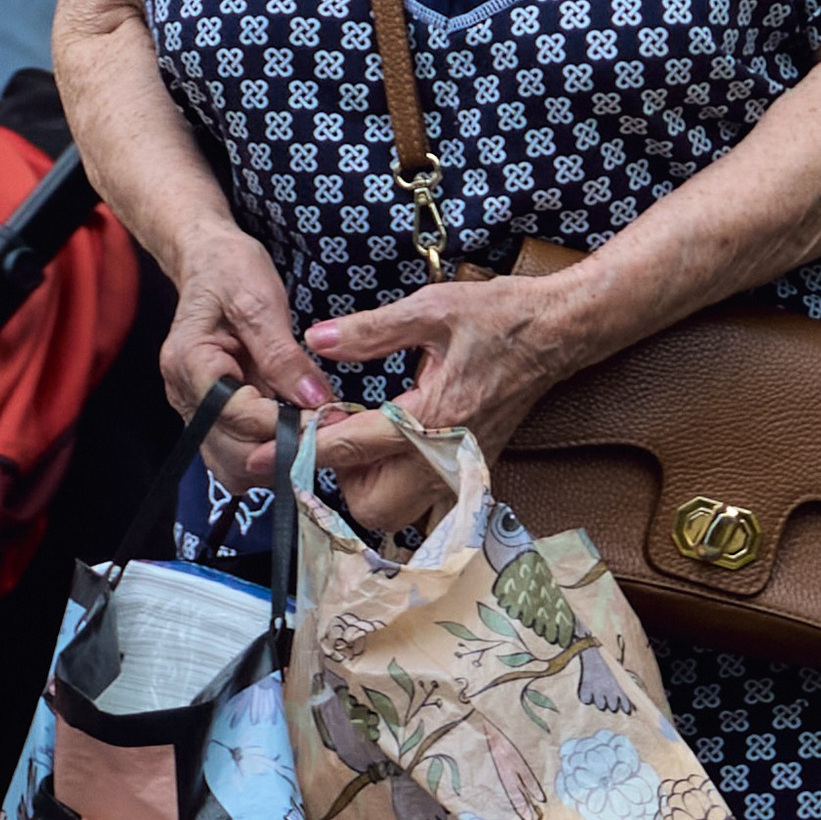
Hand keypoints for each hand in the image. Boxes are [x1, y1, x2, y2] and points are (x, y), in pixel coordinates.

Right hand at [159, 223, 329, 490]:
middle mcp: (183, 396)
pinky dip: (268, 455)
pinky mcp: (208, 418)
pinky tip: (295, 429)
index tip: (332, 418)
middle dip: (285, 450)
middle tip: (330, 429)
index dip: (288, 426)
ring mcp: (192, 412)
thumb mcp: (260, 299)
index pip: (239, 416)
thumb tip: (316, 402)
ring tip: (314, 431)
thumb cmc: (231, 269)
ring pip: (234, 467)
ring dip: (277, 461)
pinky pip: (236, 456)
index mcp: (190, 362)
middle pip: (234, 455)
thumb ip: (284, 354)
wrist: (206, 259)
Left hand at [305, 273, 581, 531]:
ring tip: (363, 432)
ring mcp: (462, 470)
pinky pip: (418, 498)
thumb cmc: (498, 317)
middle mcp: (449, 456)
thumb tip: (317, 340)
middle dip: (340, 475)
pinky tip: (390, 438)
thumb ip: (370, 330)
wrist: (557, 333)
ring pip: (394, 510)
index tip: (264, 454)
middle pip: (370, 504)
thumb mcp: (430, 309)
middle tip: (336, 429)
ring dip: (366, 482)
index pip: (353, 448)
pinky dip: (393, 481)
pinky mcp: (470, 471)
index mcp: (435, 416)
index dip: (304, 450)